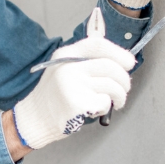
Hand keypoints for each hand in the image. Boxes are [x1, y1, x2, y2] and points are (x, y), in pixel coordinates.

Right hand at [11, 8, 134, 149]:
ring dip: (120, 96)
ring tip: (116, 102)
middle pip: (110, 66)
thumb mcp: (63, 68)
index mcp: (66, 54)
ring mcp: (73, 85)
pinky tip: (96, 109)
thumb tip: (120, 61)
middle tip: (125, 88)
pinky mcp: (78, 103)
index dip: (118, 52)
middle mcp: (69, 67)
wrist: (35, 118)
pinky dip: (106, 107)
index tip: (129, 62)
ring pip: (112, 85)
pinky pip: (105, 102)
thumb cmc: (55, 95)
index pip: (98, 45)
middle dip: (124, 79)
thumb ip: (85, 61)